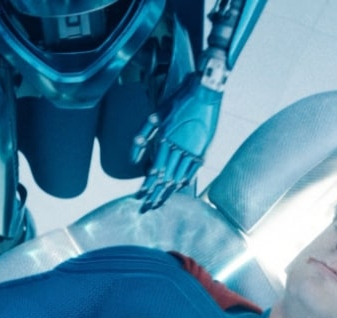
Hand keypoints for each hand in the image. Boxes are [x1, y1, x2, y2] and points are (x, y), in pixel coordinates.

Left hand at [131, 76, 222, 211]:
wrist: (204, 92)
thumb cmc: (177, 102)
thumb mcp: (154, 116)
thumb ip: (141, 138)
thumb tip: (132, 160)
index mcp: (165, 140)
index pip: (154, 170)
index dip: (147, 185)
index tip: (140, 198)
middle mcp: (178, 148)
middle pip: (165, 178)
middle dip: (155, 194)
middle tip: (148, 208)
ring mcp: (192, 150)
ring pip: (179, 176)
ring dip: (169, 191)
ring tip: (161, 202)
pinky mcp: (203, 148)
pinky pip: (193, 169)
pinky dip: (186, 180)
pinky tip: (180, 187)